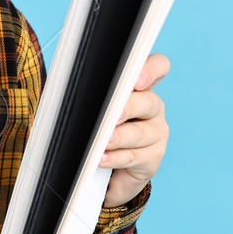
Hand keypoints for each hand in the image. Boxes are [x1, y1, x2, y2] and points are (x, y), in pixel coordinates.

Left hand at [100, 53, 169, 207]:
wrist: (110, 165)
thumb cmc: (100, 125)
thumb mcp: (97, 106)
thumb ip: (94, 94)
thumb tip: (74, 89)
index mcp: (141, 87)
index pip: (158, 67)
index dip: (151, 70)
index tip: (137, 81)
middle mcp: (153, 107)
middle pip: (148, 103)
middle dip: (129, 107)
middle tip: (114, 114)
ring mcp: (156, 133)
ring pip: (139, 133)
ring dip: (119, 137)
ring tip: (103, 141)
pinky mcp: (153, 157)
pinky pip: (134, 157)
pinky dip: (115, 158)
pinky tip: (102, 158)